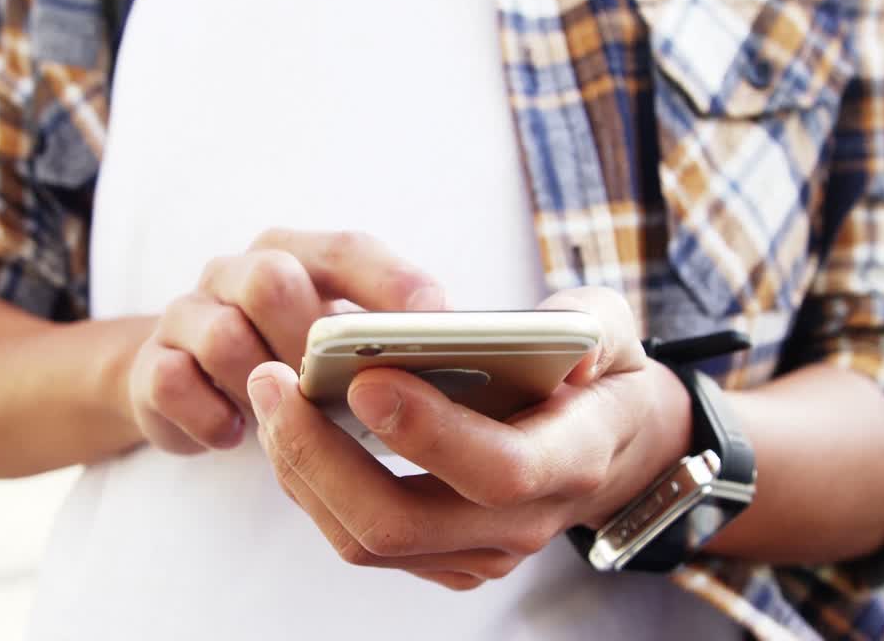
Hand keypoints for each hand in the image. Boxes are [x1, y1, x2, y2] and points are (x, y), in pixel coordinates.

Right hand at [128, 229, 446, 453]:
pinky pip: (173, 381)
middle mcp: (238, 272)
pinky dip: (211, 415)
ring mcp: (188, 314)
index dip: (392, 283)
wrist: (184, 384)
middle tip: (336, 389)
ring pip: (222, 335)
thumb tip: (454, 362)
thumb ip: (379, 342)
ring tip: (286, 420)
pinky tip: (234, 435)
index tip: (437, 322)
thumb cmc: (288, 365)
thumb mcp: (337, 347)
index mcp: (298, 256)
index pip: (347, 250)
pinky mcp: (151, 364)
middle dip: (307, 340)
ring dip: (261, 386)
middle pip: (270, 279)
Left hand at [247, 287, 691, 589]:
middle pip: (400, 523)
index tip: (364, 379)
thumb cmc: (603, 375)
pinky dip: (313, 483)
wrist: (614, 448)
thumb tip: (563, 347)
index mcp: (570, 460)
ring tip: (269, 391)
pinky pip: (359, 535)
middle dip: (320, 455)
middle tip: (273, 378)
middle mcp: (522, 524)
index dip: (428, 432)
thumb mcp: (613, 328)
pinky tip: (289, 423)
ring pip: (365, 538)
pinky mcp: (442, 557)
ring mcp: (477, 551)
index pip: (498, 470)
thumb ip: (594, 326)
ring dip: (301, 468)